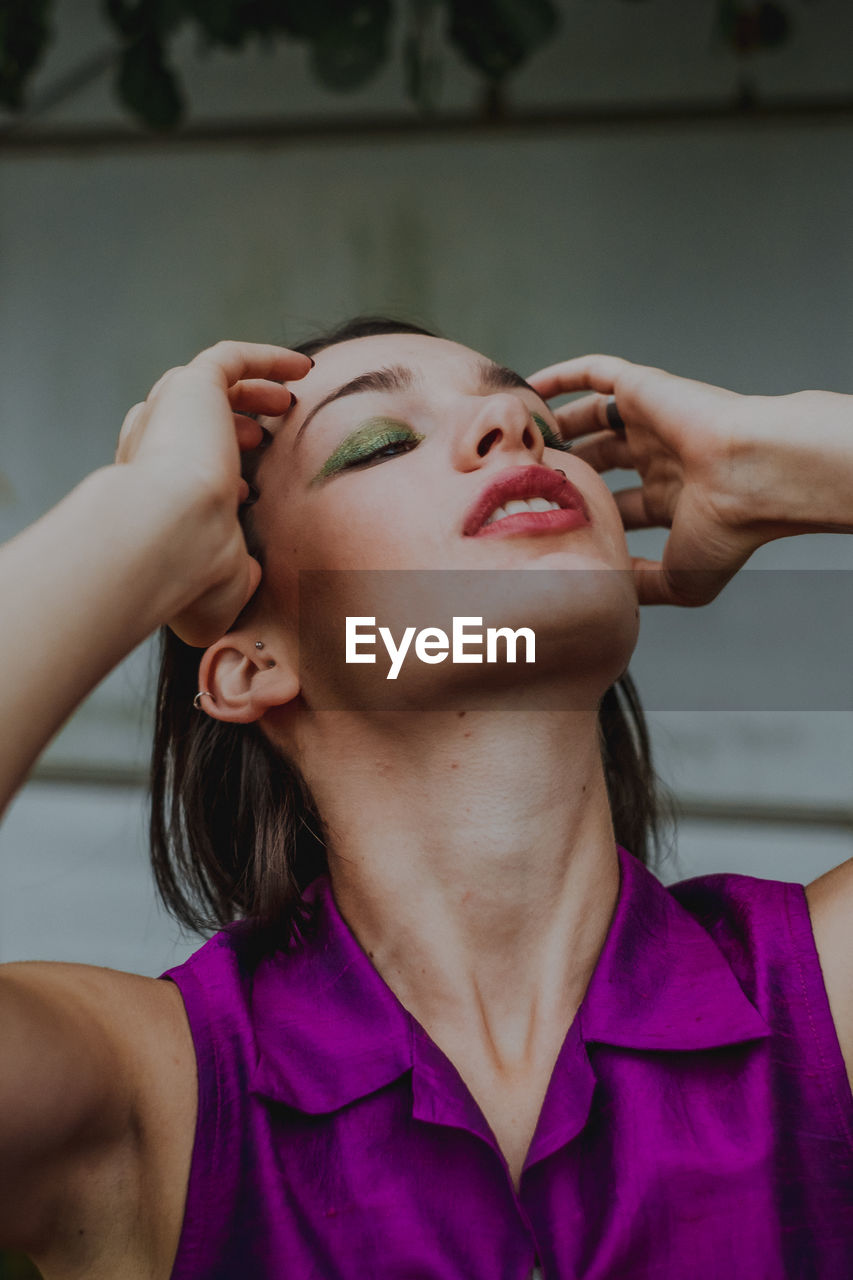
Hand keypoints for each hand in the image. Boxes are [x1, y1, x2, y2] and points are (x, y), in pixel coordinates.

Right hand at [115, 339, 310, 644]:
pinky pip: (230, 359)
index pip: (175, 471)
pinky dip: (265, 359)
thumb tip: (255, 576)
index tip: (247, 496)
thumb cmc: (190, 576)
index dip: (216, 477)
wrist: (171, 537)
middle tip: (261, 443)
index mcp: (150, 497)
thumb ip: (237, 580)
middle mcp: (151, 451)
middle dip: (224, 430)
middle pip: (185, 424)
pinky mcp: (192, 386)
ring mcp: (169, 415)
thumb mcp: (221, 592)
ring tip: (286, 402)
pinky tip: (302, 367)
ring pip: (207, 387)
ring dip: (247, 393)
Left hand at [528, 355, 852, 606]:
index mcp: (675, 498)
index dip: (585, 517)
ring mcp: (654, 421)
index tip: (545, 528)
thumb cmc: (728, 532)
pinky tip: (528, 391)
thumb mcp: (680, 579)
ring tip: (519, 442)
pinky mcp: (646, 388)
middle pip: (600, 461)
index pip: (620, 507)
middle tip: (520, 483)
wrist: (755, 478)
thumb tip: (608, 598)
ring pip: (592, 418)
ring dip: (557, 429)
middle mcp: (664, 456)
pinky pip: (596, 372)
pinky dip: (562, 377)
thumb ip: (639, 587)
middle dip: (563, 471)